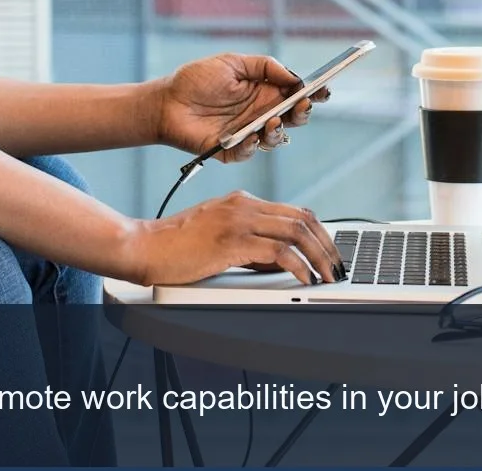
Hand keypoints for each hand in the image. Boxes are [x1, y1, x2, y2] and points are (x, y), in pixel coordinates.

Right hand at [131, 190, 345, 286]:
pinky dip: (298, 265)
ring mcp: (239, 221)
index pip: (294, 211)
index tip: (330, 252)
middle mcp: (245, 205)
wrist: (144, 247)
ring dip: (319, 256)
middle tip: (337, 266)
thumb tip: (281, 262)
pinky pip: (278, 252)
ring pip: (296, 231)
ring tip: (328, 276)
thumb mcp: (219, 236)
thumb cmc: (175, 247)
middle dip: (327, 244)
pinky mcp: (232, 241)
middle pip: (302, 218)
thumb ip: (249, 242)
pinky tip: (304, 278)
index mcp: (243, 202)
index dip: (319, 232)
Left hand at [154, 53, 330, 160]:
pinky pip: (248, 152)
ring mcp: (248, 133)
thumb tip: (294, 77)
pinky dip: (253, 146)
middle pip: (293, 118)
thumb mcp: (233, 62)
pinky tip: (252, 136)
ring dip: (279, 131)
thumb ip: (265, 66)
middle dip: (302, 113)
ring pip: (276, 139)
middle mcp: (261, 114)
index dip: (313, 94)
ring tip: (273, 121)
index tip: (324, 90)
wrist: (165, 101)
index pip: (296, 95)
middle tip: (301, 106)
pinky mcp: (231, 149)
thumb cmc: (197, 79)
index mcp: (265, 92)